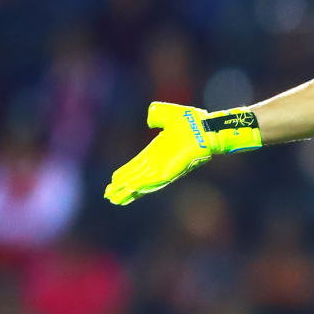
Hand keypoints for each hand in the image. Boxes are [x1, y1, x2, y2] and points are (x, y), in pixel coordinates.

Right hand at [104, 102, 260, 204]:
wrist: (204, 128)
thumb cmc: (190, 121)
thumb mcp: (167, 114)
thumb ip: (156, 116)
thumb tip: (150, 121)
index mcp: (157, 150)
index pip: (137, 164)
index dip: (125, 172)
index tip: (113, 180)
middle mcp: (158, 161)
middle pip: (135, 176)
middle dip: (122, 185)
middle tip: (108, 194)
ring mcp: (163, 167)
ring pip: (140, 182)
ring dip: (127, 190)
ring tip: (113, 199)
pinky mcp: (169, 172)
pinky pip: (151, 181)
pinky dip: (139, 186)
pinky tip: (128, 191)